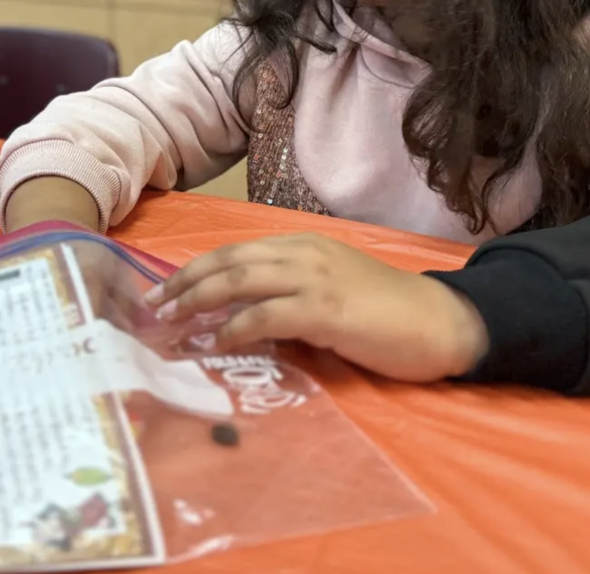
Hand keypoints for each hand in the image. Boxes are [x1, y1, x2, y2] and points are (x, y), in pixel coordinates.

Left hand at [145, 233, 489, 381]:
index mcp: (304, 245)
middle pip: (228, 260)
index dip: (194, 270)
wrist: (439, 320)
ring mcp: (315, 278)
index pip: (236, 251)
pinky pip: (266, 314)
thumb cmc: (387, 312)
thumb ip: (291, 297)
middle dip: (183, 283)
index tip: (162, 292)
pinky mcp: (326, 309)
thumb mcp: (332, 293)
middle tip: (150, 309)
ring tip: (167, 325)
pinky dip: (233, 328)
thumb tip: (241, 320)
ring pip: (239, 280)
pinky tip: (214, 344)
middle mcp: (304, 253)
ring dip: (197, 302)